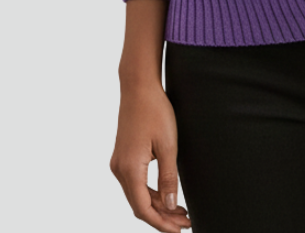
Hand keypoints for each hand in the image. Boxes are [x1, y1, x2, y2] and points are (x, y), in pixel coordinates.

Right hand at [110, 80, 191, 231]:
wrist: (139, 87)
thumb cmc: (155, 111)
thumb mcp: (168, 145)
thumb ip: (169, 178)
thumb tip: (171, 205)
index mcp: (129, 169)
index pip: (143, 209)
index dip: (161, 223)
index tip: (179, 230)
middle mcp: (119, 169)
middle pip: (139, 205)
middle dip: (162, 217)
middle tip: (185, 223)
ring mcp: (119, 163)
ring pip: (137, 195)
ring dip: (158, 205)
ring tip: (180, 212)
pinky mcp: (123, 157)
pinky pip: (135, 183)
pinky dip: (150, 192)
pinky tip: (167, 194)